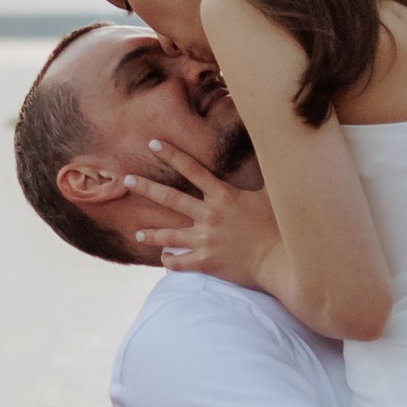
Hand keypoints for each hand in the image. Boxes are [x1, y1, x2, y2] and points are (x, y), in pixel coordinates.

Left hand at [119, 129, 281, 288]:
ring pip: (169, 235)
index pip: (192, 169)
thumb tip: (275, 144)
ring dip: (151, 234)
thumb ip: (269, 169)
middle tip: (126, 180)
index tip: (153, 143)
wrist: (280, 260)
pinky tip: (165, 258)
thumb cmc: (280, 226)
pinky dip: (170, 261)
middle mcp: (209, 216)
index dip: (172, 154)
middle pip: (170, 198)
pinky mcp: (206, 262)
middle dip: (145, 187)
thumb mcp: (274, 192)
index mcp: (223, 196)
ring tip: (138, 233)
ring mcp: (205, 240)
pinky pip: (180, 263)